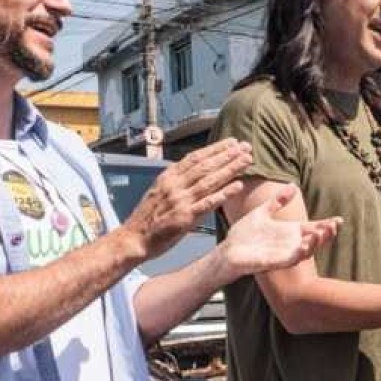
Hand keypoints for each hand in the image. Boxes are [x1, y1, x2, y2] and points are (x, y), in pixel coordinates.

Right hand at [120, 139, 252, 260]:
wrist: (133, 238)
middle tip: (246, 146)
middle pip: (206, 166)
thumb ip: (176, 180)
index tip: (232, 142)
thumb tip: (192, 169)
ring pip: (210, 180)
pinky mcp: (185, 217)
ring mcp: (180, 201)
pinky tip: (238, 186)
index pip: (195, 158)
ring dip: (230, 169)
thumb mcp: (159, 190)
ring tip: (247, 161)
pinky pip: (208, 203)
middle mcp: (175, 185)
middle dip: (227, 155)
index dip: (215, 149)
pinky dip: (223, 193)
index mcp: (169, 177)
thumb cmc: (148, 217)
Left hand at [221, 184, 340, 275]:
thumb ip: (278, 201)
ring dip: (316, 243)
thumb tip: (293, 185)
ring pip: (307, 251)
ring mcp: (284, 253)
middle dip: (326, 234)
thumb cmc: (244, 234)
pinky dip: (300, 253)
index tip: (339, 219)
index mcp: (289, 231)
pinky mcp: (274, 262)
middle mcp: (290, 243)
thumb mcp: (262, 212)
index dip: (326, 224)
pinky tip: (304, 244)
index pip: (313, 228)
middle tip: (333, 225)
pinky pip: (291, 259)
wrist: (227, 250)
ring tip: (321, 233)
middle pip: (315, 240)